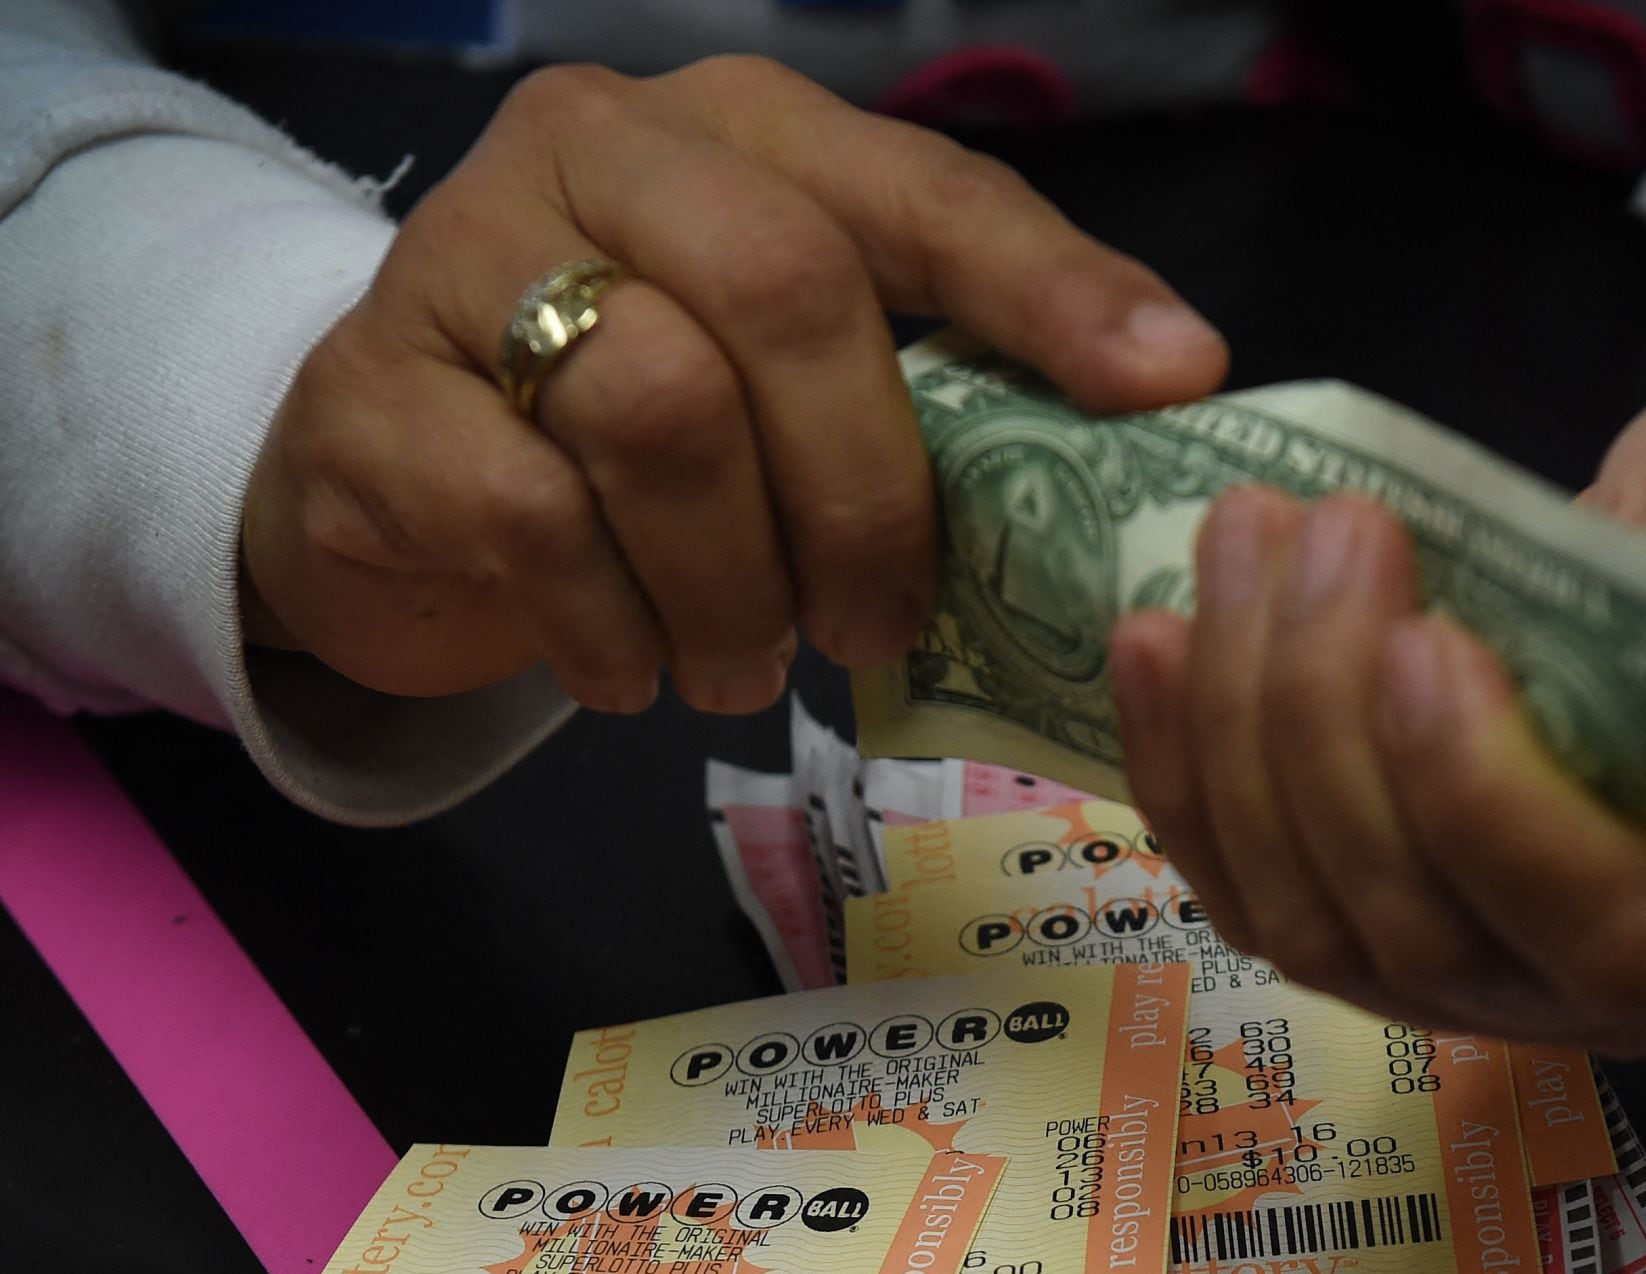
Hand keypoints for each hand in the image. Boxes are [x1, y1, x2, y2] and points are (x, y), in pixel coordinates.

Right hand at [241, 57, 1225, 713]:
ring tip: (745, 665)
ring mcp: (471, 258)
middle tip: (877, 626)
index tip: (1173, 380)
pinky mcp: (379, 396)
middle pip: (788, 290)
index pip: (922, 190)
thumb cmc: (636, 433)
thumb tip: (1128, 468)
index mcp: (748, 137)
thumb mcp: (787, 389)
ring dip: (735, 585)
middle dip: (865, 492)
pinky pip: (536, 519)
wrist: (390, 477)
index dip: (1052, 288)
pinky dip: (615, 629)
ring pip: (662, 410)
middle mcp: (608, 155)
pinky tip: (632, 672)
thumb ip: (926, 396)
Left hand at [1108, 351, 1645, 1054]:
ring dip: (1239, 740)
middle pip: (1431, 934)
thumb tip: (1530, 640)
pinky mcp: (1420, 920)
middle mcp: (1641, 992)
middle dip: (1328, 727)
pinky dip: (1196, 781)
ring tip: (1233, 550)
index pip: (1619, 932)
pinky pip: (1278, 897)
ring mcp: (1513, 974)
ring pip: (1325, 928)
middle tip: (1306, 528)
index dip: (1491, 807)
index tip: (1420, 636)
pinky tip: (1157, 646)